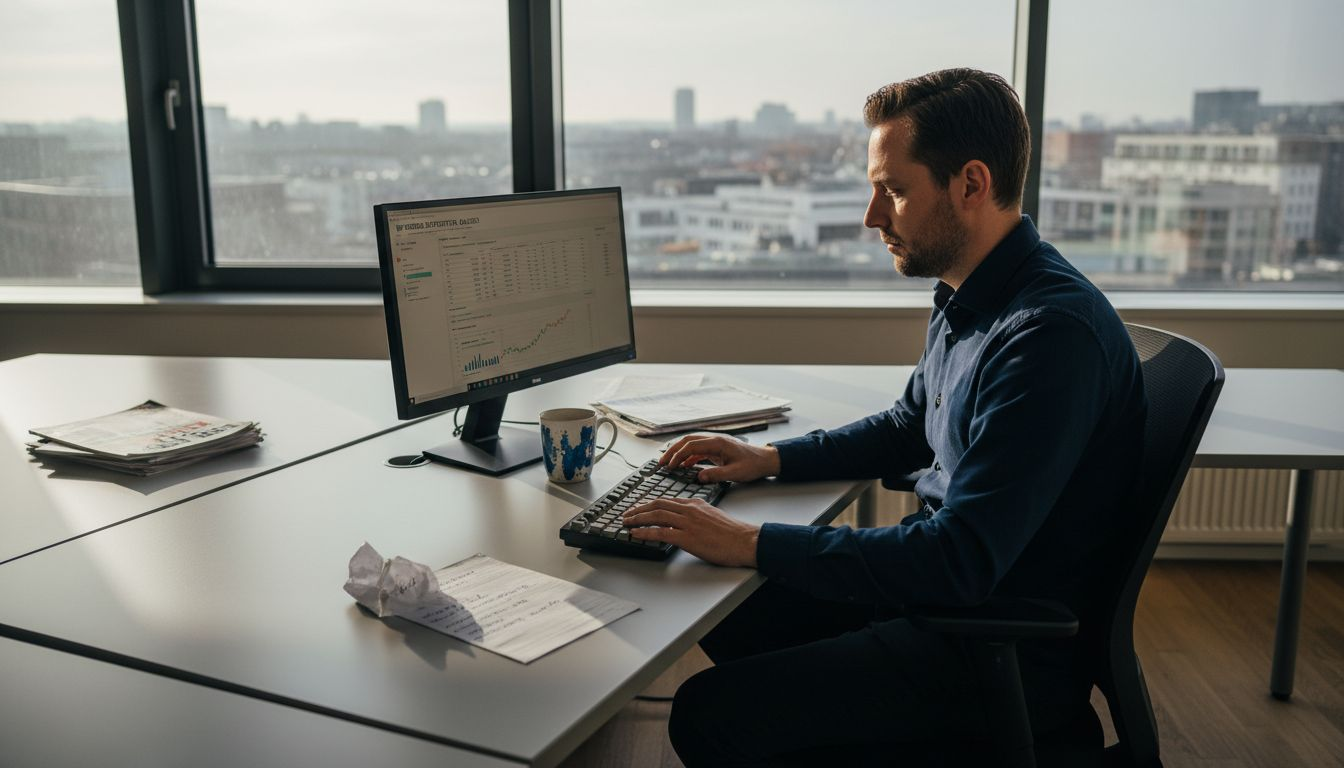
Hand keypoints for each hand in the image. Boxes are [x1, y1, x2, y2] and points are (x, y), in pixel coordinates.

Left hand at [623, 499, 758, 566]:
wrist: (745, 541)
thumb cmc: (732, 533)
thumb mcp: (712, 515)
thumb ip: (696, 514)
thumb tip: (683, 520)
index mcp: (695, 503)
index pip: (666, 500)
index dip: (649, 504)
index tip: (639, 508)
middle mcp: (689, 510)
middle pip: (657, 505)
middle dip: (638, 509)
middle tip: (626, 514)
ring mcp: (687, 523)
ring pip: (655, 516)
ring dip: (637, 519)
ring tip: (626, 523)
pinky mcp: (687, 538)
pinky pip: (660, 532)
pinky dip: (645, 532)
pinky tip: (636, 534)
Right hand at [659, 433, 780, 482]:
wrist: (765, 460)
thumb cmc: (753, 465)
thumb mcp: (735, 474)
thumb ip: (716, 475)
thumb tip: (699, 477)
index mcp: (718, 443)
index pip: (691, 445)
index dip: (678, 455)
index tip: (669, 466)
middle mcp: (715, 440)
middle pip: (687, 440)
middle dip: (672, 451)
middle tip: (661, 463)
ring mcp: (715, 443)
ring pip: (691, 444)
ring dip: (679, 452)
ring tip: (668, 464)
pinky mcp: (717, 449)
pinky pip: (698, 450)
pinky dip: (688, 456)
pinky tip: (684, 466)